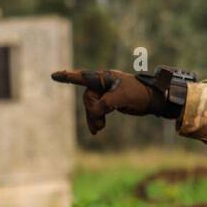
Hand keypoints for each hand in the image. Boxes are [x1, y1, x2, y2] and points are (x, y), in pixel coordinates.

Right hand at [51, 68, 165, 134]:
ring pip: (92, 107)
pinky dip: (97, 119)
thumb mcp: (122, 98)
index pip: (83, 77)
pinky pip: (98, 111)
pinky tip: (97, 130)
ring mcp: (106, 93)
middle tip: (100, 126)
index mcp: (105, 78)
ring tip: (99, 130)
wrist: (152, 99)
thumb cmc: (138, 94)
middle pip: (88, 99)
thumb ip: (105, 103)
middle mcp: (103, 83)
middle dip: (92, 112)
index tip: (54, 76)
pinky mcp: (110, 102)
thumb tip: (95, 111)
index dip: (68, 77)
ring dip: (94, 118)